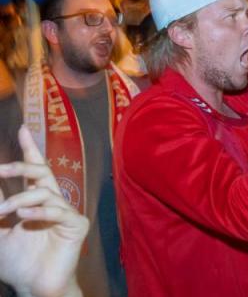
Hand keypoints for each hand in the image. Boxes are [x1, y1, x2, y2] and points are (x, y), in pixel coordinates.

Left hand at [0, 126, 87, 296]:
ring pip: (46, 191)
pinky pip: (59, 211)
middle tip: (1, 169)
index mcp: (34, 201)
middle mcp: (52, 202)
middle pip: (42, 173)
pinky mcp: (77, 225)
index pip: (33, 171)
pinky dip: (39, 212)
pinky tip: (22, 217)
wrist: (33, 287)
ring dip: (20, 199)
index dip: (29, 149)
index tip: (22, 129)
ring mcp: (66, 212)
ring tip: (4, 210)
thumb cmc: (16, 262)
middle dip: (22, 166)